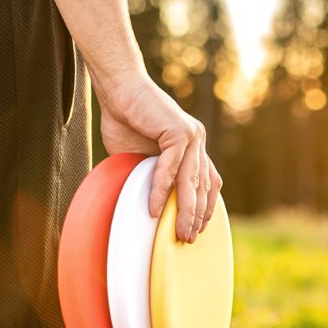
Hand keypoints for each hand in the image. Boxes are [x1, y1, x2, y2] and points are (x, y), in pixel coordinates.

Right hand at [95, 72, 221, 242]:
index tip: (199, 228)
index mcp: (193, 145)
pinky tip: (154, 209)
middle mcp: (197, 140)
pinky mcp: (178, 132)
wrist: (118, 88)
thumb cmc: (125, 120)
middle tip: (188, 239)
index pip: (208, 181)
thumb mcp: (141, 156)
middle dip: (197, 216)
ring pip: (191, 181)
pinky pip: (170, 169)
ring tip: (177, 232)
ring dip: (184, 210)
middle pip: (203, 186)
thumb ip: (151, 175)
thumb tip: (148, 205)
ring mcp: (191, 135)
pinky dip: (161, 191)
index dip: (206, 207)